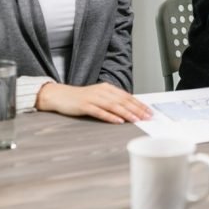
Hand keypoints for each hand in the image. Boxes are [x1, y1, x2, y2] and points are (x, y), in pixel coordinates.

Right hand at [36, 82, 152, 123]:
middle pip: (123, 101)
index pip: (127, 96)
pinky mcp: (84, 105)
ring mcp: (93, 98)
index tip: (149, 111)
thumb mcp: (99, 96)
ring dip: (127, 113)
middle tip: (147, 116)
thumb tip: (129, 109)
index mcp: (107, 88)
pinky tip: (118, 121)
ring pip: (114, 106)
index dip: (139, 104)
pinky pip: (99, 111)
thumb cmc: (80, 98)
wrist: (60, 95)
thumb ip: (112, 101)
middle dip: (137, 109)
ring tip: (136, 119)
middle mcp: (102, 91)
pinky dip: (110, 116)